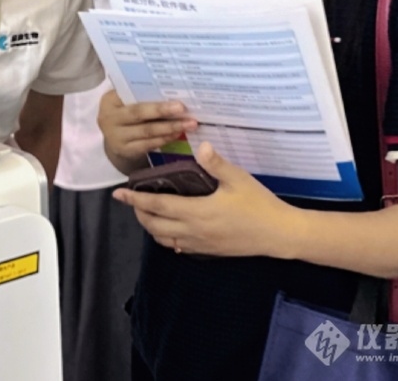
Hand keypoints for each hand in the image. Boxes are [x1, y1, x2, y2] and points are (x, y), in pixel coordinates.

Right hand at [97, 90, 197, 166]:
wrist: (113, 137)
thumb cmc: (124, 112)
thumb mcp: (124, 101)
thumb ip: (140, 95)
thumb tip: (170, 89)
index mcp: (109, 101)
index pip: (130, 93)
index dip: (150, 91)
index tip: (169, 90)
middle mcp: (110, 118)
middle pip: (138, 113)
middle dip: (162, 110)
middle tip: (183, 108)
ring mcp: (117, 137)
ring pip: (147, 131)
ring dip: (170, 127)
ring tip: (189, 123)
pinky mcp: (126, 151)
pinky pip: (148, 145)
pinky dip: (164, 139)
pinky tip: (177, 134)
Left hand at [112, 141, 299, 257]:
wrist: (279, 234)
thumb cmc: (259, 204)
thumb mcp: (238, 179)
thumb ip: (216, 163)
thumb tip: (200, 145)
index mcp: (197, 212)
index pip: (157, 206)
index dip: (135, 200)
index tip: (118, 193)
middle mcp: (193, 231)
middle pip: (154, 226)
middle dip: (139, 213)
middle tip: (133, 199)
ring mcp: (200, 244)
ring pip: (164, 239)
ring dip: (151, 226)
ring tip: (148, 210)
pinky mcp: (208, 251)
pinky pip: (178, 247)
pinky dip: (167, 237)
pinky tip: (170, 226)